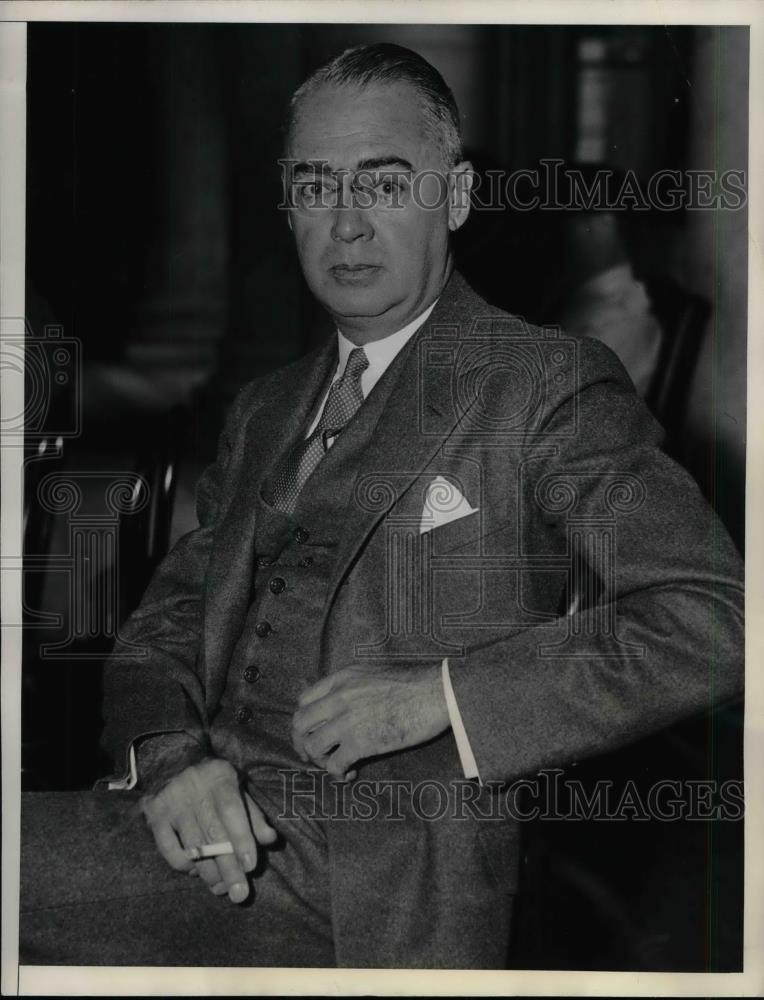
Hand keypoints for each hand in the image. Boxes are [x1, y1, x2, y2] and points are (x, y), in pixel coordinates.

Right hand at [140, 756, 276, 902]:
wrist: (172, 762)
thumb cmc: (214, 783)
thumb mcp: (237, 788)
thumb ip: (253, 815)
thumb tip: (270, 840)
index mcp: (220, 776)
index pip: (232, 810)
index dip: (242, 839)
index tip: (250, 866)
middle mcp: (194, 786)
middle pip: (213, 833)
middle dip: (228, 867)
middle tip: (239, 894)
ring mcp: (171, 801)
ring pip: (193, 845)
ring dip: (209, 873)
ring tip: (221, 888)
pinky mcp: (154, 816)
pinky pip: (169, 850)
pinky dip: (185, 866)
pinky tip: (196, 871)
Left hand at [291, 664, 449, 779]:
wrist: (437, 692)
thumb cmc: (413, 683)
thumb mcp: (373, 674)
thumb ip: (352, 687)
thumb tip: (342, 708)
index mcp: (341, 679)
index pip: (304, 700)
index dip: (304, 721)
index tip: (310, 733)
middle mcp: (338, 697)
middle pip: (300, 724)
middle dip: (302, 744)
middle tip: (313, 757)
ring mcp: (348, 720)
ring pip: (312, 746)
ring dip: (321, 761)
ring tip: (337, 765)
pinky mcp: (361, 742)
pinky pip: (334, 765)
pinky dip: (338, 773)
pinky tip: (351, 773)